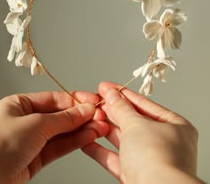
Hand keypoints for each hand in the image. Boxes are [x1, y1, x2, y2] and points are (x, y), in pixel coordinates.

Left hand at [0, 90, 108, 183]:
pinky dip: (74, 142)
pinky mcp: (35, 159)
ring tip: (100, 128)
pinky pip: (59, 147)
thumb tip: (84, 109)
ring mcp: (31, 140)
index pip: (54, 99)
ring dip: (82, 130)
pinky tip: (88, 137)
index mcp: (20, 105)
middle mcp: (26, 121)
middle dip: (81, 116)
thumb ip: (63, 118)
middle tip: (100, 116)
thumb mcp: (35, 124)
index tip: (93, 102)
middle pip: (60, 116)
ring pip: (62, 132)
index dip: (75, 100)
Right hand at [83, 82, 203, 183]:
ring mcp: (150, 160)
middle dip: (112, 111)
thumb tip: (111, 93)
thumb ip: (121, 108)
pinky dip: (100, 149)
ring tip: (88, 117)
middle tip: (95, 100)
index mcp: (174, 126)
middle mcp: (164, 143)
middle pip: (132, 121)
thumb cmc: (158, 159)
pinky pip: (116, 159)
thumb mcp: (137, 124)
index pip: (144, 104)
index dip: (123, 93)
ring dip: (104, 128)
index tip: (106, 87)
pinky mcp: (136, 176)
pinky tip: (86, 140)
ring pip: (123, 140)